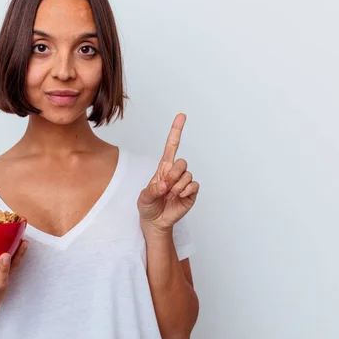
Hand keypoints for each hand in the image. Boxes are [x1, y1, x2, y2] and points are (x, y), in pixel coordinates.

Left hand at [137, 114, 199, 232]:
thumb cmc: (148, 206)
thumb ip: (152, 190)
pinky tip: (180, 196)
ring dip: (177, 186)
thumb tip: (164, 185)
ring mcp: (184, 182)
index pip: (171, 146)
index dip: (176, 131)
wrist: (155, 222)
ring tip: (170, 195)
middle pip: (182, 162)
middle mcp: (175, 173)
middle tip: (166, 187)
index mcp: (163, 168)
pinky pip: (194, 185)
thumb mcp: (144, 197)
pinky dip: (186, 191)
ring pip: (187, 175)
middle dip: (173, 175)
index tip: (181, 116)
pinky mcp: (191, 193)